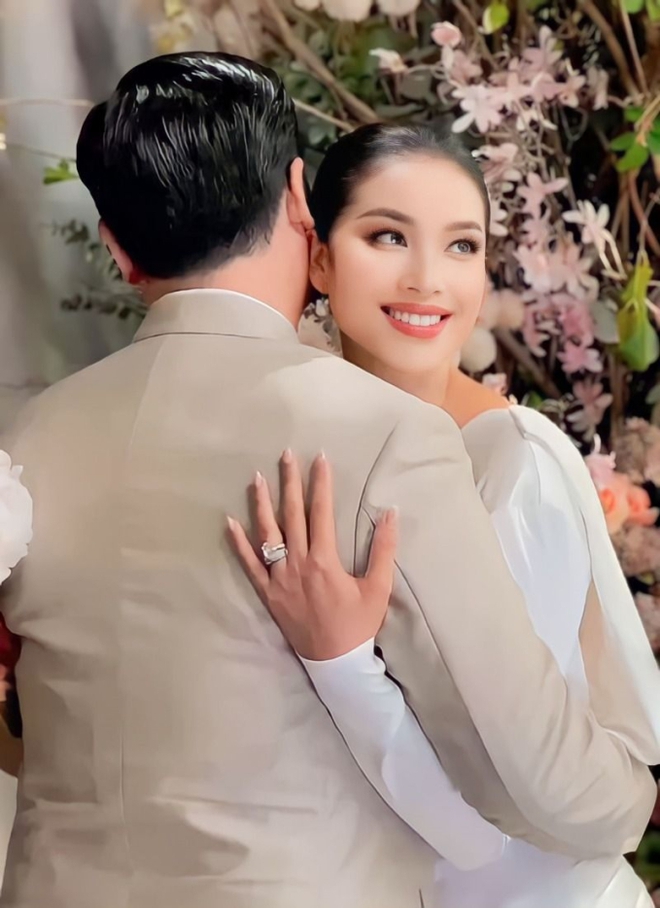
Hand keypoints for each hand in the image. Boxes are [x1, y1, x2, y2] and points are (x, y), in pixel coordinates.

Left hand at [228, 451, 397, 660]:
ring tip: (257, 478)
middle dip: (290, 483)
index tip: (319, 459)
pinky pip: (249, 565)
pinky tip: (229, 522)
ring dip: (261, 504)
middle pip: (292, 515)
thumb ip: (384, 549)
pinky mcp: (268, 593)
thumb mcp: (378, 587)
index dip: (320, 483)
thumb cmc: (359, 624)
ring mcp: (278, 578)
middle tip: (285, 455)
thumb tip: (390, 513)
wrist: (335, 663)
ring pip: (267, 534)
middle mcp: (297, 564)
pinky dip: (239, 543)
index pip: (321, 512)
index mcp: (324, 560)